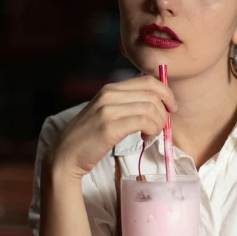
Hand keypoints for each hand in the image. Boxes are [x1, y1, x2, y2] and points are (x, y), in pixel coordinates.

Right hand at [48, 76, 177, 179]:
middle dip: (165, 111)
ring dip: (158, 124)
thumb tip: (157, 102)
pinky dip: (151, 130)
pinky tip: (145, 138)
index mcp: (110, 88)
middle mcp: (109, 94)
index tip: (171, 108)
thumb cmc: (90, 137)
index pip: (149, 80)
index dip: (166, 93)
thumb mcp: (107, 112)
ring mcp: (108, 109)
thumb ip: (127, 103)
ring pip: (151, 108)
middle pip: (153, 93)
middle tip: (161, 126)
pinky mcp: (109, 126)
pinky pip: (144, 121)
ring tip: (150, 134)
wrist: (65, 155)